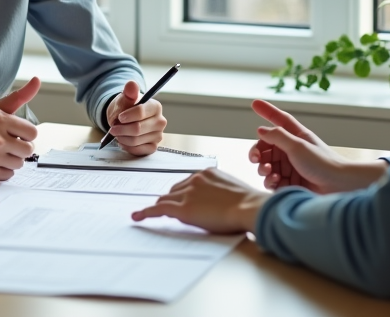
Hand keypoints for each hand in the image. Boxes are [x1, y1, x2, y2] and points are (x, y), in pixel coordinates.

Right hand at [0, 76, 41, 181]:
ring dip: (12, 159)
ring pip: (20, 163)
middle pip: (28, 150)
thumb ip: (19, 96)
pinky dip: (3, 170)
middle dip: (20, 148)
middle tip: (7, 144)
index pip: (32, 132)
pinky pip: (9, 174)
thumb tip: (37, 80)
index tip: (16, 134)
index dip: (26, 134)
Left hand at [103, 80, 167, 155]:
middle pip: (138, 129)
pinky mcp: (153, 146)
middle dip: (121, 129)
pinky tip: (123, 141)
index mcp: (155, 107)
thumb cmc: (126, 107)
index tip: (119, 117)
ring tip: (117, 133)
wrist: (125, 118)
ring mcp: (158, 135)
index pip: (141, 112)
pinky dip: (127, 147)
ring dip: (122, 138)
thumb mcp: (125, 98)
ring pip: (136, 140)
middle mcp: (160, 121)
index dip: (127, 116)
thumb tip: (132, 84)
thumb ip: (129, 92)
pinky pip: (138, 151)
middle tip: (113, 128)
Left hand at [131, 168, 267, 233]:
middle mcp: (195, 179)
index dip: (183, 194)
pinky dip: (146, 212)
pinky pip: (159, 209)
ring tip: (148, 214)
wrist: (251, 208)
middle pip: (175, 191)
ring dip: (161, 207)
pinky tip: (138, 216)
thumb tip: (221, 202)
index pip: (188, 183)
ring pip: (167, 200)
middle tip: (166, 210)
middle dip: (171, 201)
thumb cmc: (250, 203)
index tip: (181, 199)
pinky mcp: (183, 208)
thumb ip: (222, 192)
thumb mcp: (235, 191)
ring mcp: (188, 193)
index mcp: (208, 173)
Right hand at [248, 99, 386, 193]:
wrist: (339, 186)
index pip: (278, 119)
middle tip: (255, 158)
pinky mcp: (290, 183)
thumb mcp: (297, 145)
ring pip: (266, 165)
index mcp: (296, 136)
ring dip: (263, 168)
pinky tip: (274, 181)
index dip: (267, 111)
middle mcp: (291, 150)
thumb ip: (277, 136)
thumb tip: (260, 130)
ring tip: (268, 171)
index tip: (254, 103)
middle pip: (266, 147)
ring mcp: (290, 167)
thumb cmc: (322, 163)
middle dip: (258, 152)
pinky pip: (272, 180)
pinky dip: (270, 181)